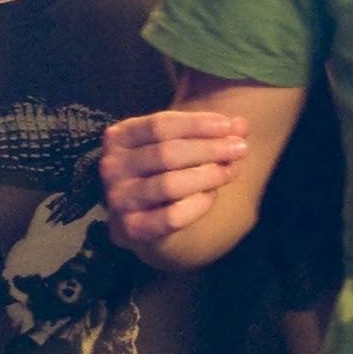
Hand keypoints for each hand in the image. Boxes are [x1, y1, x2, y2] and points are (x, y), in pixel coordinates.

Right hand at [99, 110, 247, 245]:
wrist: (143, 218)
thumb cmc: (162, 171)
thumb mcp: (179, 145)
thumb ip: (210, 134)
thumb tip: (241, 124)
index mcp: (118, 137)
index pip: (159, 125)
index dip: (197, 124)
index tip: (229, 125)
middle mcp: (111, 167)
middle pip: (166, 153)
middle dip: (209, 149)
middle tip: (241, 148)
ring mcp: (117, 199)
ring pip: (169, 185)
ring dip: (207, 176)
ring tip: (232, 170)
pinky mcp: (129, 229)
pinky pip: (171, 217)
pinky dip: (197, 205)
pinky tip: (212, 196)